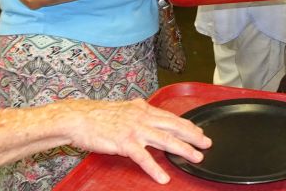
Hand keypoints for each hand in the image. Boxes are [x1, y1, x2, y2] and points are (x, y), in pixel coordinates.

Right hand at [57, 98, 211, 183]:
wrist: (78, 117)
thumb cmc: (98, 115)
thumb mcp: (124, 109)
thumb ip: (138, 112)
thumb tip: (148, 111)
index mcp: (142, 108)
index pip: (170, 117)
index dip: (187, 125)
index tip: (199, 131)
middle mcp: (142, 117)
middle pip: (173, 126)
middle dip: (192, 135)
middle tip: (207, 143)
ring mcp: (134, 129)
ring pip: (164, 140)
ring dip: (182, 150)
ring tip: (195, 158)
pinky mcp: (124, 142)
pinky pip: (143, 158)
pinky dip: (154, 168)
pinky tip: (163, 177)